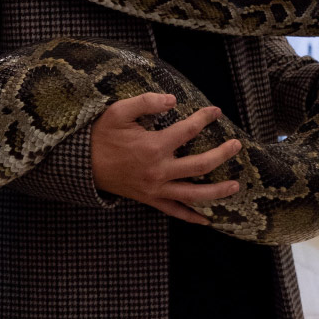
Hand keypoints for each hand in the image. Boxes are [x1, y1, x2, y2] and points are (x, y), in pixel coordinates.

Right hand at [91, 92, 240, 224]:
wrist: (83, 164)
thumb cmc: (101, 136)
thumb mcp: (118, 112)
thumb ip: (146, 102)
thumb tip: (172, 99)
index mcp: (153, 146)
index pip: (188, 131)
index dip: (204, 119)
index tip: (215, 112)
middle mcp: (159, 170)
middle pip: (201, 165)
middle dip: (222, 154)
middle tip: (237, 146)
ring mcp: (156, 188)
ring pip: (194, 194)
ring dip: (218, 191)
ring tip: (236, 185)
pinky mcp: (150, 199)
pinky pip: (175, 212)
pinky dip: (192, 217)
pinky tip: (207, 219)